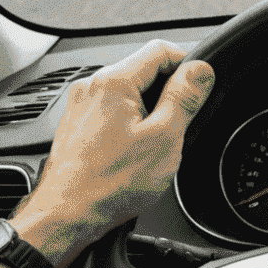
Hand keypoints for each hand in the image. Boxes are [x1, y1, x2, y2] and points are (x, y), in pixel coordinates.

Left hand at [12, 41, 216, 267]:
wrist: (66, 217)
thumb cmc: (109, 185)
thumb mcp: (164, 138)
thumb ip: (185, 97)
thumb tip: (201, 69)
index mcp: (113, 81)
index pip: (162, 49)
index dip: (187, 66)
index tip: (198, 89)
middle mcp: (92, 86)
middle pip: (144, 70)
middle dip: (167, 92)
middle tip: (178, 125)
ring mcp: (81, 105)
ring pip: (129, 92)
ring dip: (148, 110)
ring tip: (153, 144)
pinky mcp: (77, 124)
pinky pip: (112, 110)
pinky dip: (129, 123)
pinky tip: (132, 152)